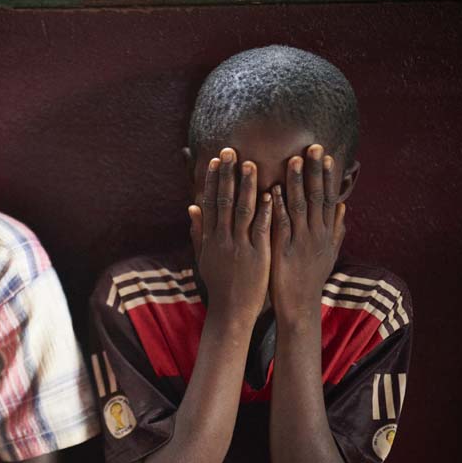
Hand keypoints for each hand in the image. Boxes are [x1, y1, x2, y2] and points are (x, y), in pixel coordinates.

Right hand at [189, 147, 272, 324]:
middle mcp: (222, 239)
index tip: (216, 160)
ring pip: (241, 210)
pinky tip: (270, 194)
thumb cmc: (220, 284)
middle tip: (231, 151)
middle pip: (223, 201)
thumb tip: (191, 207)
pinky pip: (260, 228)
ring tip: (251, 164)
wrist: (230, 310)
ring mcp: (239, 246)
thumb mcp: (204, 257)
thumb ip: (198, 231)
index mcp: (210, 238)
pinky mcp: (256, 255)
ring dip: (246, 186)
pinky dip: (265, 210)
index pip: (210, 202)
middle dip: (227, 175)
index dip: (212, 180)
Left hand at [269, 144, 346, 323]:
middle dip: (314, 171)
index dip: (327, 176)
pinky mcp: (284, 251)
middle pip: (317, 196)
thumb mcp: (329, 253)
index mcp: (325, 233)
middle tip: (313, 146)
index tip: (326, 154)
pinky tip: (273, 191)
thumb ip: (336, 229)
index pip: (328, 198)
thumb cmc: (310, 278)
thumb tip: (344, 206)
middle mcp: (316, 234)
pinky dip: (278, 208)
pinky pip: (281, 225)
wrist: (299, 306)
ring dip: (297, 182)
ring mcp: (300, 242)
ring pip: (300, 206)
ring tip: (294, 160)